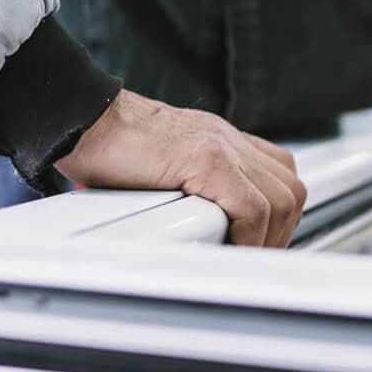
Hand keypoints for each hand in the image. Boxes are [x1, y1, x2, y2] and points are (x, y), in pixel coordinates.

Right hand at [55, 90, 306, 246]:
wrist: (82, 115)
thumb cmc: (108, 145)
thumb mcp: (163, 162)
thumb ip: (185, 184)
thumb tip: (190, 229)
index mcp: (221, 141)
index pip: (279, 175)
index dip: (277, 216)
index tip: (259, 244)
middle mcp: (228, 140)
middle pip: (289, 188)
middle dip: (281, 232)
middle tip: (253, 256)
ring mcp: (221, 147)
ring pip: (280, 199)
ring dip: (267, 237)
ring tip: (241, 256)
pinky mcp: (205, 159)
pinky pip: (251, 206)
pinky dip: (248, 235)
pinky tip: (226, 246)